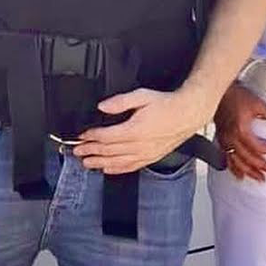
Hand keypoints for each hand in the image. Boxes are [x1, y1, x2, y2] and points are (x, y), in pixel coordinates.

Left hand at [75, 85, 208, 174]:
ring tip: (87, 163)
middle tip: (78, 151)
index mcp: (135, 130)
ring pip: (117, 162)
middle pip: (108, 151)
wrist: (187, 114)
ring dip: (100, 163)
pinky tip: (107, 169)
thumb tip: (102, 106)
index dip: (92, 137)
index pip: (106, 137)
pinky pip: (130, 167)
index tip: (82, 136)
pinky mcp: (151, 158)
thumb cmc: (167, 105)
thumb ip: (120, 102)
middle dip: (91, 151)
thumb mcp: (142, 96)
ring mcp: (145, 154)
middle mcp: (139, 145)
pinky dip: (117, 169)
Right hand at [214, 82, 265, 181]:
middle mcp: (232, 139)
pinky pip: (226, 158)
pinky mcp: (221, 139)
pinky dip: (233, 169)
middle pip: (248, 159)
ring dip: (249, 172)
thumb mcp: (256, 103)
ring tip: (259, 179)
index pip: (258, 147)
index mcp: (241, 131)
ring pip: (237, 162)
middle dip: (262, 167)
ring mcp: (225, 141)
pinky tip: (239, 175)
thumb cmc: (235, 96)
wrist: (218, 92)